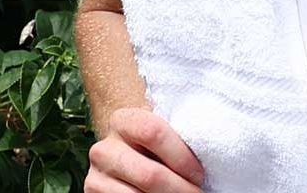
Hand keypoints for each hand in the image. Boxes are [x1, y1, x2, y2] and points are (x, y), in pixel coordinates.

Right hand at [85, 107, 206, 192]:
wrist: (124, 153)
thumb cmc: (156, 143)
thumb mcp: (163, 131)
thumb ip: (178, 136)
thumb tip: (210, 156)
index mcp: (122, 121)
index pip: (154, 133)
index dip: (181, 157)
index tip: (199, 174)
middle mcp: (103, 149)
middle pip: (150, 175)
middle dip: (180, 189)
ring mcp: (95, 176)